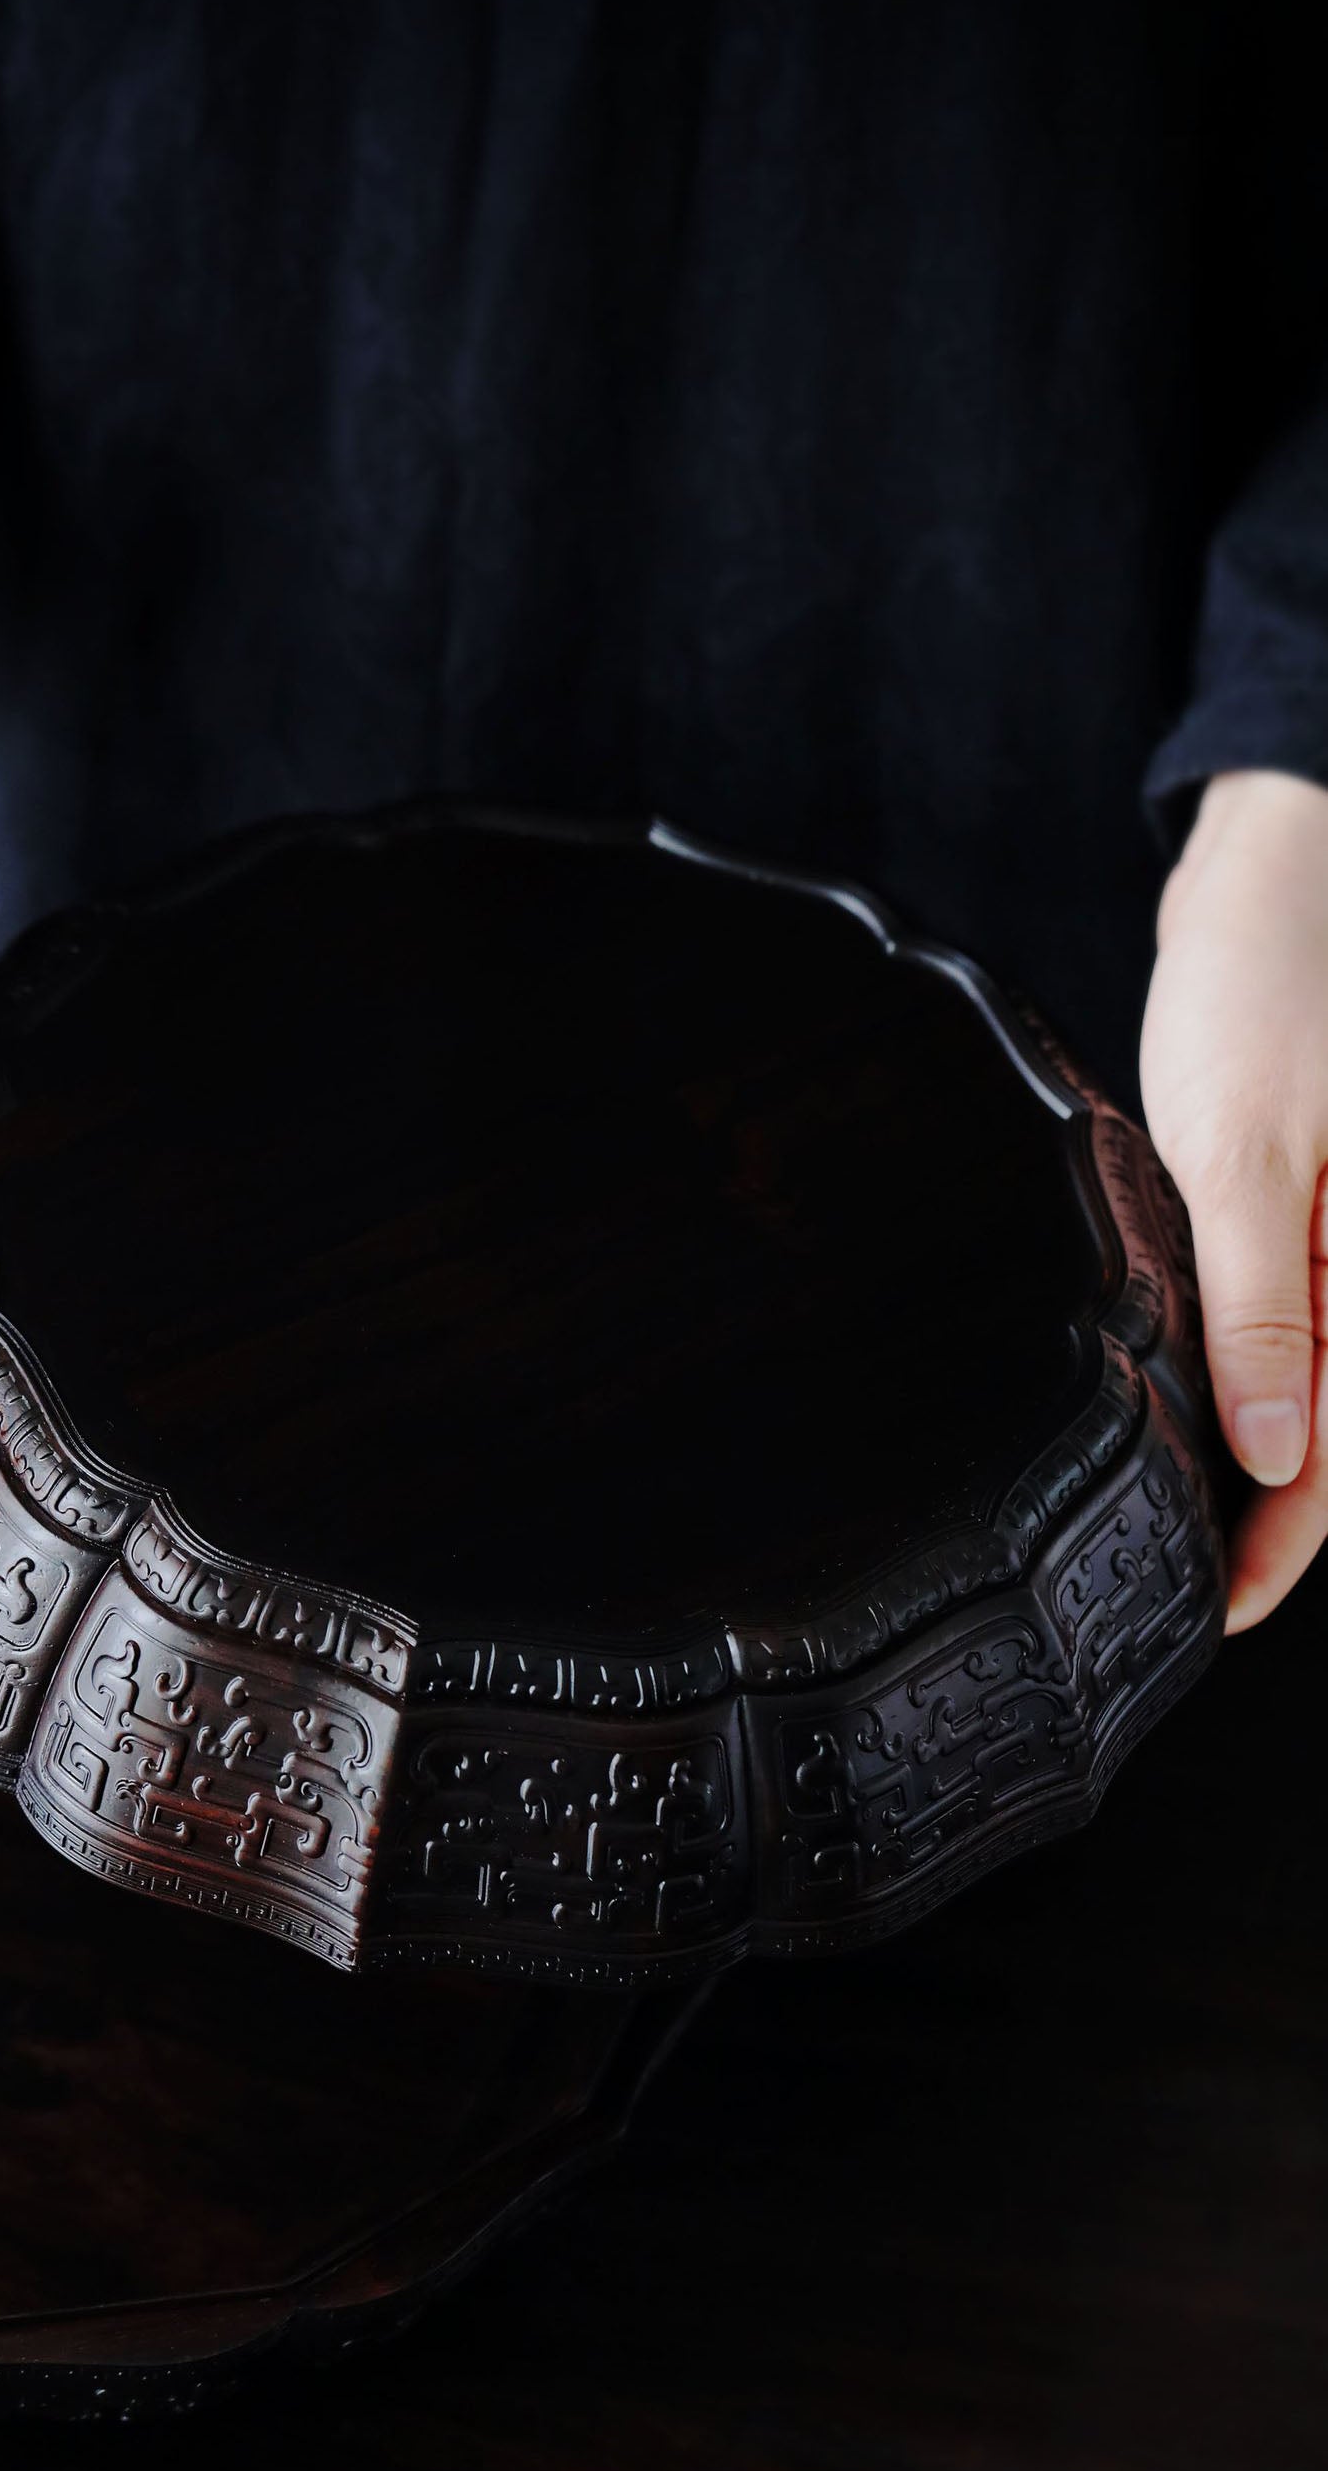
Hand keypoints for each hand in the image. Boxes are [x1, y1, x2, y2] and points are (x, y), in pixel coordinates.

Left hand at [1141, 767, 1327, 1631]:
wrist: (1283, 855)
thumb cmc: (1275, 979)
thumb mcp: (1252, 1148)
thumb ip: (1265, 1304)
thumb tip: (1274, 1450)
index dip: (1279, 1547)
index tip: (1213, 1615)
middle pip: (1325, 1428)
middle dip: (1260, 1515)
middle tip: (1164, 1588)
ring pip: (1302, 1373)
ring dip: (1244, 1443)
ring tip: (1159, 1516)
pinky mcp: (1299, 1193)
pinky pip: (1279, 1304)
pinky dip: (1235, 1357)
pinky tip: (1174, 1390)